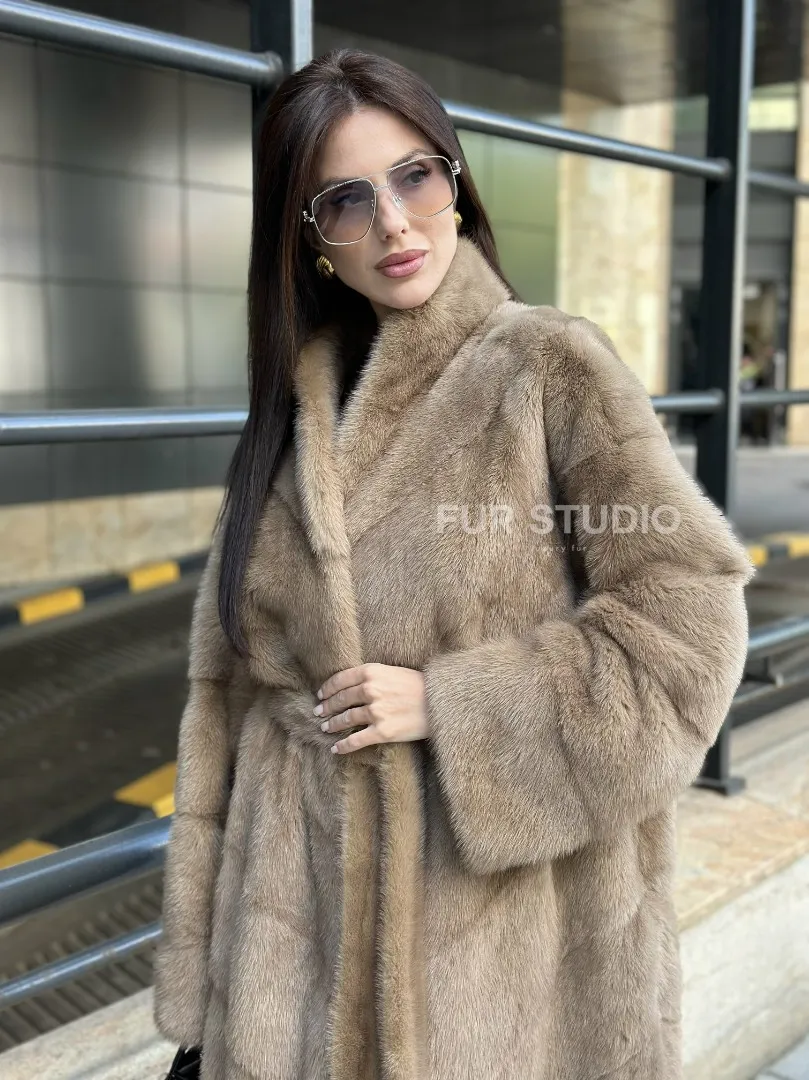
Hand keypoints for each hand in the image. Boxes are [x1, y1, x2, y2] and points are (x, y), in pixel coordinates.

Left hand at [314, 663, 428, 754]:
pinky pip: (356, 740)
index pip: (340, 680)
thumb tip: (353, 686)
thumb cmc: (420, 686)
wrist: (442, 702)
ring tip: (326, 728)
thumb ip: (373, 676)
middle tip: (319, 713)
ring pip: (345, 719)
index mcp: (372, 672)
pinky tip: (335, 748)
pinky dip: (343, 746)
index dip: (327, 689)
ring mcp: (376, 711)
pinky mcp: (383, 731)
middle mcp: (371, 690)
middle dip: (327, 707)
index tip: (321, 695)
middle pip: (340, 700)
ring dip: (332, 725)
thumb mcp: (394, 672)